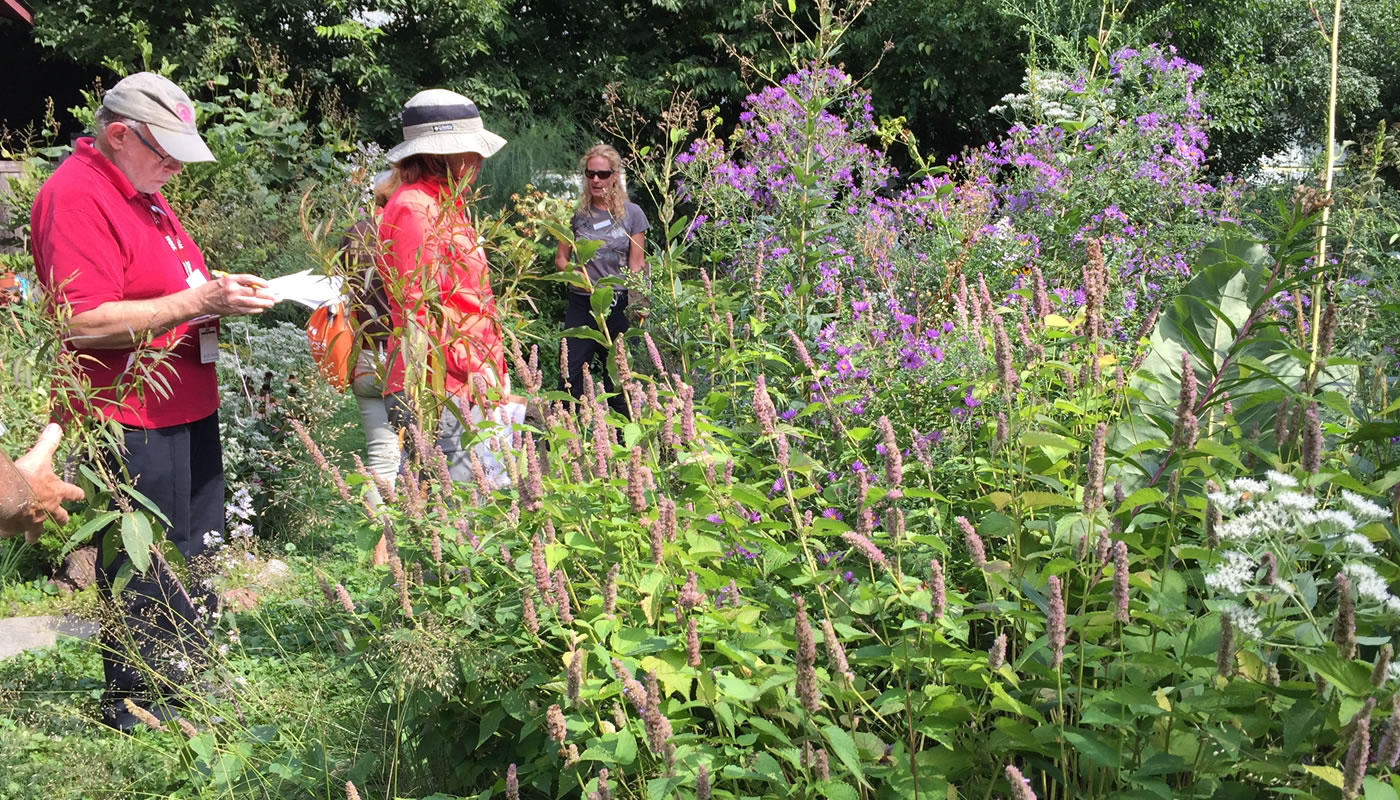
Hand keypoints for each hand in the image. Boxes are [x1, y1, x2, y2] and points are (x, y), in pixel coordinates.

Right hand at [2, 424, 85, 542]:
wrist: (3, 496)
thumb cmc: (25, 476)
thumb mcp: (38, 457)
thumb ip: (47, 443)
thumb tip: (56, 426)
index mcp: (56, 493)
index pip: (73, 493)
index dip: (77, 493)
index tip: (81, 496)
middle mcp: (48, 511)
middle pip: (59, 518)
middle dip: (61, 519)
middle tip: (63, 521)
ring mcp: (31, 523)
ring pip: (36, 532)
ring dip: (35, 534)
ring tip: (33, 539)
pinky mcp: (13, 529)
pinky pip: (12, 532)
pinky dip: (9, 531)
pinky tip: (6, 530)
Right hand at [199, 274, 276, 316]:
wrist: (200, 301)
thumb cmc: (212, 289)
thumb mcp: (225, 280)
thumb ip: (239, 283)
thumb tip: (256, 286)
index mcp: (230, 280)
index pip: (249, 279)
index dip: (261, 282)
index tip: (268, 284)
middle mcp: (232, 290)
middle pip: (254, 292)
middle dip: (267, 295)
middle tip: (276, 296)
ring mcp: (233, 301)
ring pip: (253, 303)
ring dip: (265, 303)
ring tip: (272, 303)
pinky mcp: (232, 310)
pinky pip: (247, 310)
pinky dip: (256, 310)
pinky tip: (262, 309)